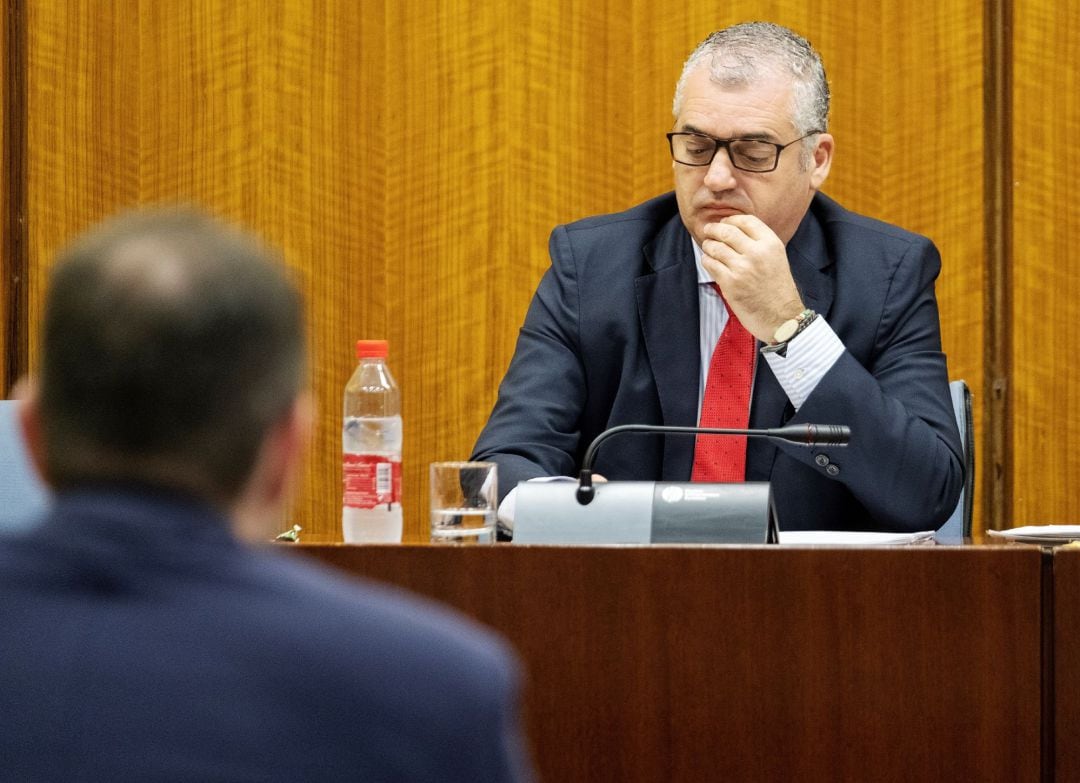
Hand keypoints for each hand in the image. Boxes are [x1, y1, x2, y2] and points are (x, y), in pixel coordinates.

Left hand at [700, 215, 804, 342]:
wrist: (781, 318)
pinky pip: (711, 264)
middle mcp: (757, 252)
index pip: (746, 220)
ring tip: (708, 247)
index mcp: (771, 244)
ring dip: (708, 246)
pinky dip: (707, 260)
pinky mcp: (730, 283)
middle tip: (708, 231)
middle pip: (727, 231)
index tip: (723, 223)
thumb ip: (759, 244)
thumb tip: (733, 230)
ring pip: (715, 247)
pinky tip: (710, 262)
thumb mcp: (776, 258)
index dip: (730, 220)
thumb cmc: (778, 290)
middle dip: (713, 229)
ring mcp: (742, 268)